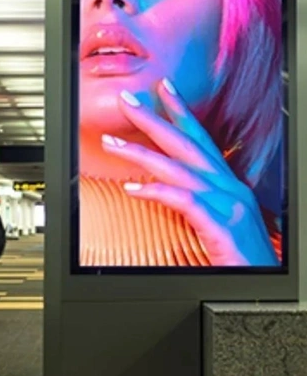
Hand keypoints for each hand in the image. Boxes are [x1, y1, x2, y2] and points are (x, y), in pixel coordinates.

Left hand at [101, 78, 278, 266]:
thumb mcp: (214, 219)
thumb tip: (159, 184)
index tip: (162, 88)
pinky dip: (156, 191)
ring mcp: (227, 204)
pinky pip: (183, 201)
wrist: (264, 288)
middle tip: (126, 100)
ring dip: (140, 153)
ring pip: (177, 168)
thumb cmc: (237, 254)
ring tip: (110, 143)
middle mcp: (229, 187)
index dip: (181, 111)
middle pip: (185, 143)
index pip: (201, 138)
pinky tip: (132, 188)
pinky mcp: (221, 225)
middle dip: (153, 119)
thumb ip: (192, 198)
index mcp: (227, 183)